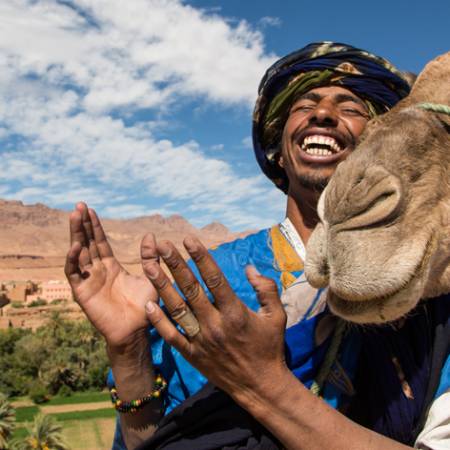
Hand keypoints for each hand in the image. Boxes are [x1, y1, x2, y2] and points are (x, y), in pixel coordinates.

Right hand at [65, 202, 157, 348]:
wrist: (136, 331)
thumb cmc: (144, 307)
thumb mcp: (150, 277)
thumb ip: (149, 258)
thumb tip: (151, 236)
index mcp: (111, 267)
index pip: (100, 242)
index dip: (95, 226)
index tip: (90, 209)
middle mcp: (97, 271)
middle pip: (87, 243)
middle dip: (82, 225)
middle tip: (79, 205)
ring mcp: (88, 281)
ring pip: (78, 253)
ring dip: (75, 235)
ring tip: (74, 216)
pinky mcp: (82, 293)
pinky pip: (74, 273)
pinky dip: (73, 259)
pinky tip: (76, 245)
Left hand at [141, 236, 288, 402]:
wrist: (260, 386)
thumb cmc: (270, 347)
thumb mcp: (277, 316)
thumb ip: (266, 289)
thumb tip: (250, 268)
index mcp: (235, 312)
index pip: (214, 279)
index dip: (201, 257)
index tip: (189, 239)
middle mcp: (215, 324)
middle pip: (191, 289)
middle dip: (175, 265)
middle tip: (162, 246)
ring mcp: (201, 341)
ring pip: (177, 309)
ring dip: (162, 287)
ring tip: (149, 267)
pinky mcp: (192, 355)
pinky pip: (171, 336)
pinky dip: (159, 321)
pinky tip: (148, 304)